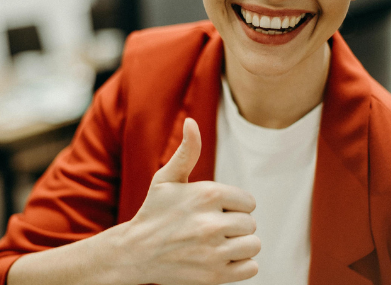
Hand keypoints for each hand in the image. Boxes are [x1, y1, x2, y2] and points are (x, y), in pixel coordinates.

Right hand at [124, 117, 259, 284]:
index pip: (248, 202)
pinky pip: (251, 268)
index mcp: (207, 194)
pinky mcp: (215, 276)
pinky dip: (241, 264)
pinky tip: (221, 257)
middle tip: (213, 226)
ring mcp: (214, 252)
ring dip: (240, 244)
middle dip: (236, 224)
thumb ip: (187, 150)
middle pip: (250, 224)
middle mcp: (212, 223)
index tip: (216, 209)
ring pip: (253, 245)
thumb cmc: (155, 210)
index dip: (234, 205)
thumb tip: (192, 122)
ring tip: (218, 242)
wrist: (136, 252)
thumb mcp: (167, 177)